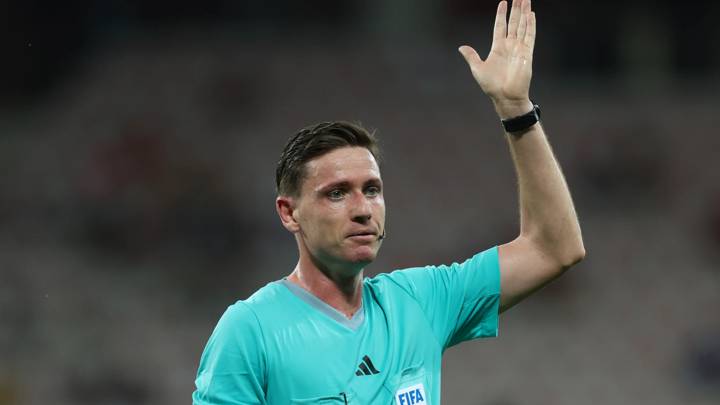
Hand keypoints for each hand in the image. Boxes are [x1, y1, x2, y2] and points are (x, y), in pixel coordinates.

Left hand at [458, 0, 535, 118]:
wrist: (505, 97)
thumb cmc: (492, 86)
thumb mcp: (478, 69)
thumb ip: (472, 56)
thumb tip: (461, 47)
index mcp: (498, 47)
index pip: (500, 26)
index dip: (501, 14)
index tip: (503, 2)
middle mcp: (509, 46)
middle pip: (513, 22)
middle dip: (516, 9)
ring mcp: (519, 48)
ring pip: (522, 26)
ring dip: (524, 13)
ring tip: (525, 0)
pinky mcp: (527, 53)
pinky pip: (529, 35)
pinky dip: (530, 25)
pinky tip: (531, 14)